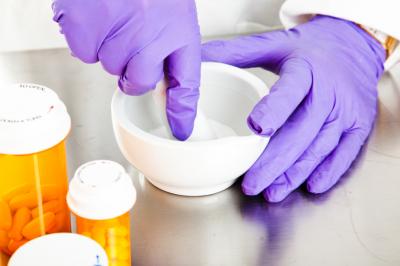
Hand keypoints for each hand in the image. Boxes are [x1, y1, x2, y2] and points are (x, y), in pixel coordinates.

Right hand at [52, 0, 200, 139]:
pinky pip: (84, 53)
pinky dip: (88, 38)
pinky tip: (99, 15)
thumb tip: (169, 100)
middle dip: (134, 68)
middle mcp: (150, 35)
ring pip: (109, 67)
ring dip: (110, 49)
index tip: (181, 131)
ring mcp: (115, 31)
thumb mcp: (175, 16)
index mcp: (178, 31)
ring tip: (117, 18)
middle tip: (134, 37)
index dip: (182, 113)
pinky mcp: (83, 26)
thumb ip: (174, 57)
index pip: (186, 84)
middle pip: (137, 81)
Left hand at [202, 15, 384, 201]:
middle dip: (275, 162)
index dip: (275, 110)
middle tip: (252, 183)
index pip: (290, 91)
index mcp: (305, 69)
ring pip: (319, 148)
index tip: (256, 128)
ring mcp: (347, 111)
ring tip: (272, 192)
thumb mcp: (273, 43)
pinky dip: (328, 172)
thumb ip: (236, 52)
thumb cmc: (308, 49)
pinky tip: (309, 185)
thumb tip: (200, 58)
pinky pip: (345, 153)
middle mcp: (329, 91)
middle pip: (302, 131)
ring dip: (295, 174)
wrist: (353, 45)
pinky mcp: (359, 125)